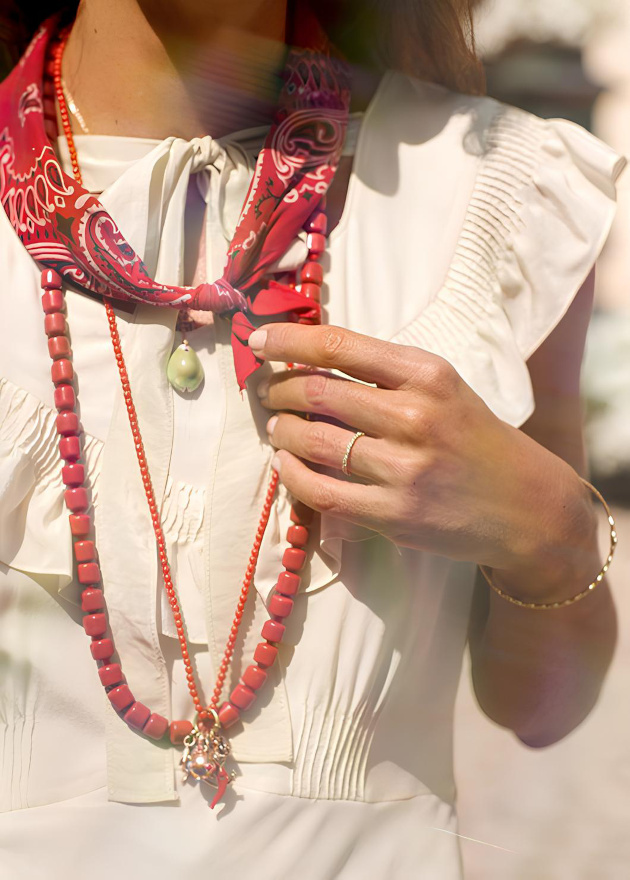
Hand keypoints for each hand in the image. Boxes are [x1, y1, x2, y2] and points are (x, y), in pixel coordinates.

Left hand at [250, 323, 595, 593]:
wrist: (528, 507)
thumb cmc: (477, 441)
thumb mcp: (446, 389)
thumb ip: (386, 375)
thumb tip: (308, 362)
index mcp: (428, 374)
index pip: (339, 346)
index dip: (287, 341)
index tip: (258, 341)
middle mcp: (415, 416)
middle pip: (316, 392)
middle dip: (277, 390)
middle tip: (268, 393)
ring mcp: (404, 469)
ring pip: (312, 441)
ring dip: (281, 431)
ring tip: (277, 428)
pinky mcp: (394, 515)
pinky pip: (320, 491)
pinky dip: (292, 475)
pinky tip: (286, 465)